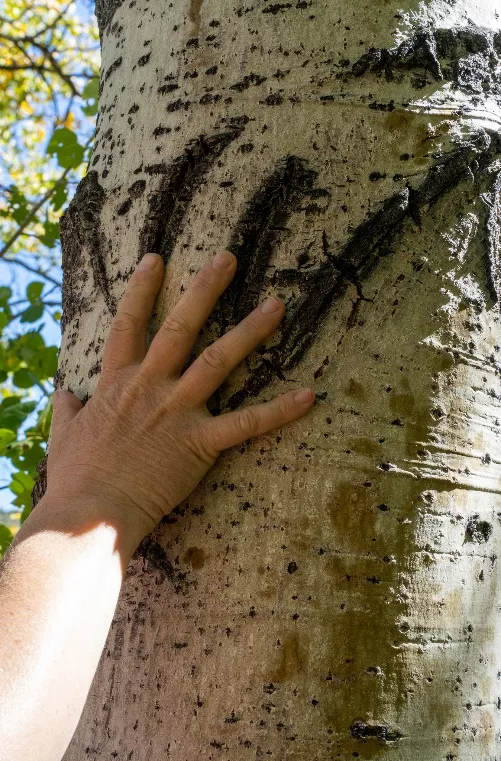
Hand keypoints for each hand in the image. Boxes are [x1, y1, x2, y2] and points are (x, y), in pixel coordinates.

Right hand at [47, 250, 314, 533]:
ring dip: (250, 331)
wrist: (91, 513)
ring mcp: (177, 411)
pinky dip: (278, 411)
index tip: (157, 259)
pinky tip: (308, 395)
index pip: (129, 325)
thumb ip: (66, 410)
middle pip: (180, 327)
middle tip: (228, 258)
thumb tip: (62, 394)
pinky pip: (246, 423)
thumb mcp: (63, 436)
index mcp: (118, 383)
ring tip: (277, 304)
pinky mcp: (200, 442)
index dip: (142, 290)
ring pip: (218, 361)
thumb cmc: (76, 478)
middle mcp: (150, 386)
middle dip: (204, 289)